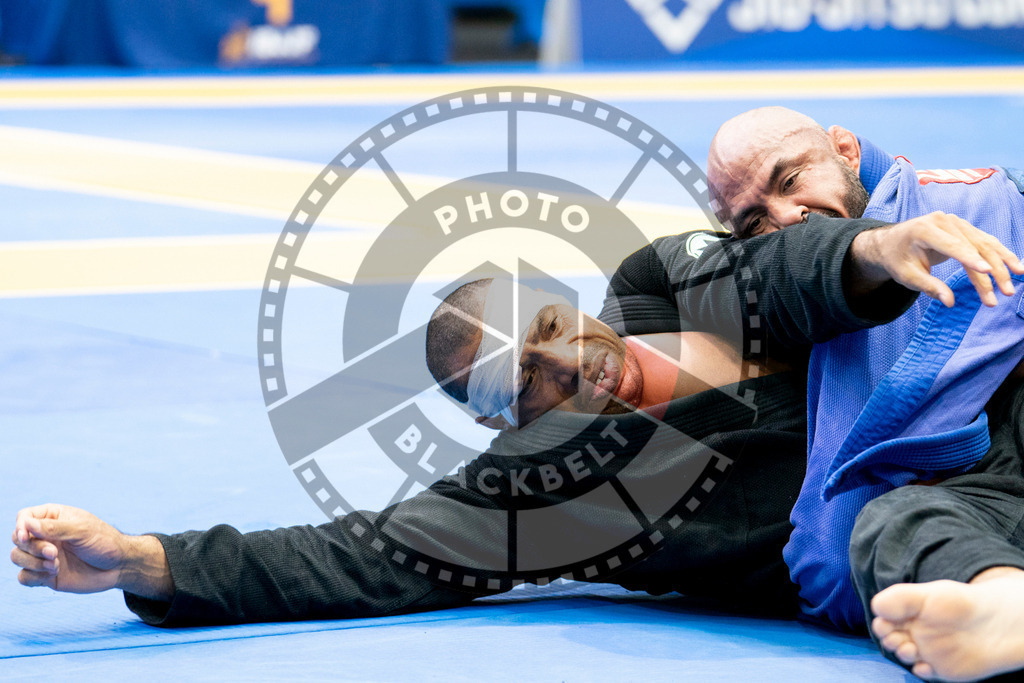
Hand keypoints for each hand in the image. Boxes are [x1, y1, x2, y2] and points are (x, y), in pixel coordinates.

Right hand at [11, 504, 171, 598]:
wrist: (119, 566)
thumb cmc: (105, 542)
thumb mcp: (82, 530)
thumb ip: (54, 528)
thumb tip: (26, 524)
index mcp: (54, 518)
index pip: (24, 517)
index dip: (21, 527)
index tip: (28, 536)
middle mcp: (45, 536)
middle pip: (18, 539)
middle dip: (31, 547)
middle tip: (54, 552)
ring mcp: (44, 556)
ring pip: (17, 557)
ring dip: (32, 562)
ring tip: (55, 564)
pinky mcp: (45, 575)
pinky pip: (24, 577)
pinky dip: (33, 577)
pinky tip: (52, 574)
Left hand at [849, 211, 1023, 307]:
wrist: (891, 242)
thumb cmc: (897, 259)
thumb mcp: (907, 276)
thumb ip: (928, 287)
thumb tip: (949, 302)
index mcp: (925, 230)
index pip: (952, 246)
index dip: (970, 259)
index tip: (987, 272)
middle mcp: (943, 221)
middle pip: (973, 247)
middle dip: (991, 271)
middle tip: (1003, 294)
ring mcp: (955, 222)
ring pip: (984, 244)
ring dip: (1002, 264)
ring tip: (1015, 281)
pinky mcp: (963, 228)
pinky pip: (985, 242)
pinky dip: (1000, 254)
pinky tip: (1015, 267)